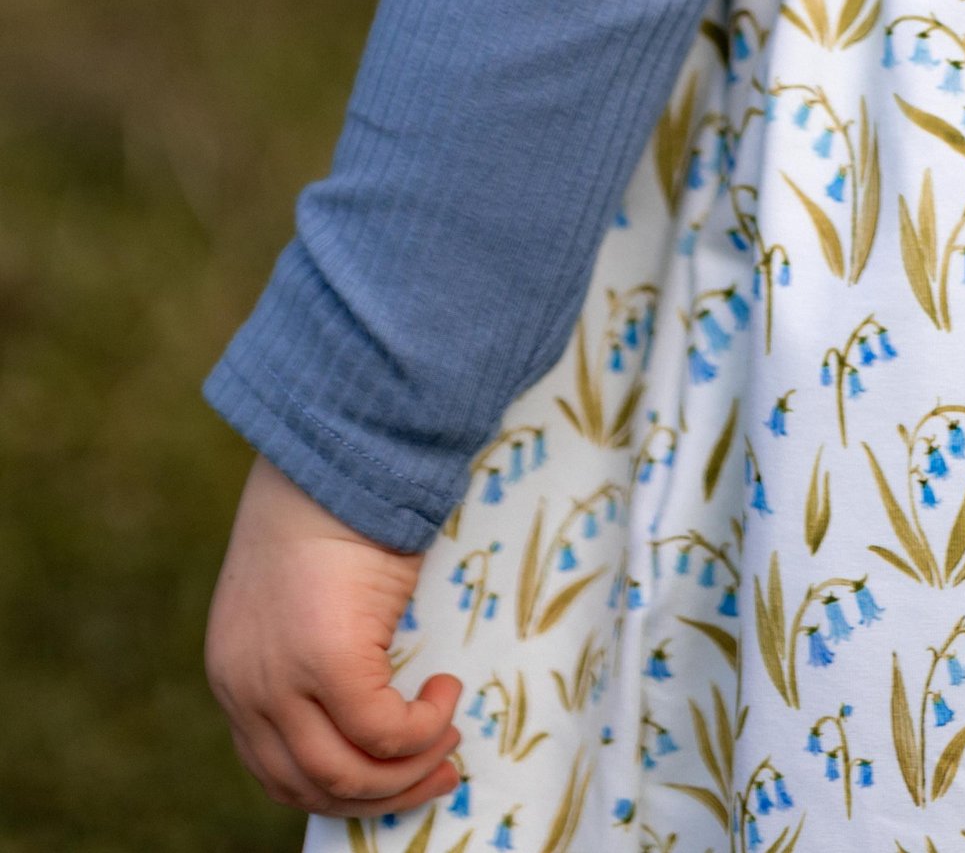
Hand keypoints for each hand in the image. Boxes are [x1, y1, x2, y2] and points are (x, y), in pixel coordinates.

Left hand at [206, 455, 464, 819]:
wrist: (338, 448)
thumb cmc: (334, 509)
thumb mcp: (307, 598)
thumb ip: (316, 657)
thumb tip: (373, 713)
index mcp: (235, 676)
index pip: (276, 772)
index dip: (342, 788)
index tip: (395, 776)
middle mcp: (246, 690)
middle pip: (310, 787)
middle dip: (384, 794)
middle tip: (440, 774)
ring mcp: (281, 680)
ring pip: (345, 773)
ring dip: (408, 770)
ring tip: (449, 736)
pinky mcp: (326, 661)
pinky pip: (383, 731)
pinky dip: (422, 728)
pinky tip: (447, 691)